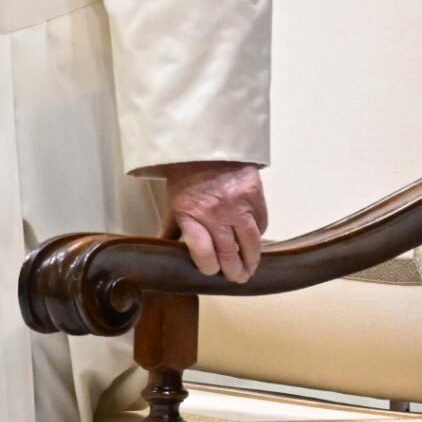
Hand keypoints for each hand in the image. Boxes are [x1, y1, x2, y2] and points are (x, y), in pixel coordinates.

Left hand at [159, 161, 267, 283]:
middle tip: (237, 278)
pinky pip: (261, 223)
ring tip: (250, 269)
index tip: (211, 270)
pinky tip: (255, 241)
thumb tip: (160, 252)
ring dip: (252, 260)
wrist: (206, 143)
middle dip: (234, 272)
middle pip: (229, 253)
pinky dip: (259, 235)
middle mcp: (215, 213)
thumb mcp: (172, 203)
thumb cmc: (186, 176)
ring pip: (251, 242)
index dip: (208, 267)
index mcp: (190, 215)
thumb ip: (171, 229)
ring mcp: (238, 204)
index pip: (203, 252)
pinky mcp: (254, 195)